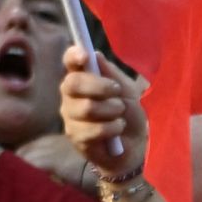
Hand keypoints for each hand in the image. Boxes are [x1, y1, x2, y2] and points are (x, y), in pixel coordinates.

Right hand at [58, 42, 144, 189]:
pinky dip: (113, 128)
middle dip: (99, 86)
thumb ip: (111, 73)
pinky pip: (93, 129)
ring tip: (120, 115)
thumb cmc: (127, 114)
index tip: (84, 56)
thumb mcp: (126, 91)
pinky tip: (117, 130)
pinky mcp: (75, 137)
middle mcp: (70, 96)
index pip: (69, 62)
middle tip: (117, 93)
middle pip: (73, 83)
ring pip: (86, 107)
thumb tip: (95, 54)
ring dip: (111, 110)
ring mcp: (70, 117)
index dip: (73, 56)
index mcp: (82, 79)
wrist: (133, 147)